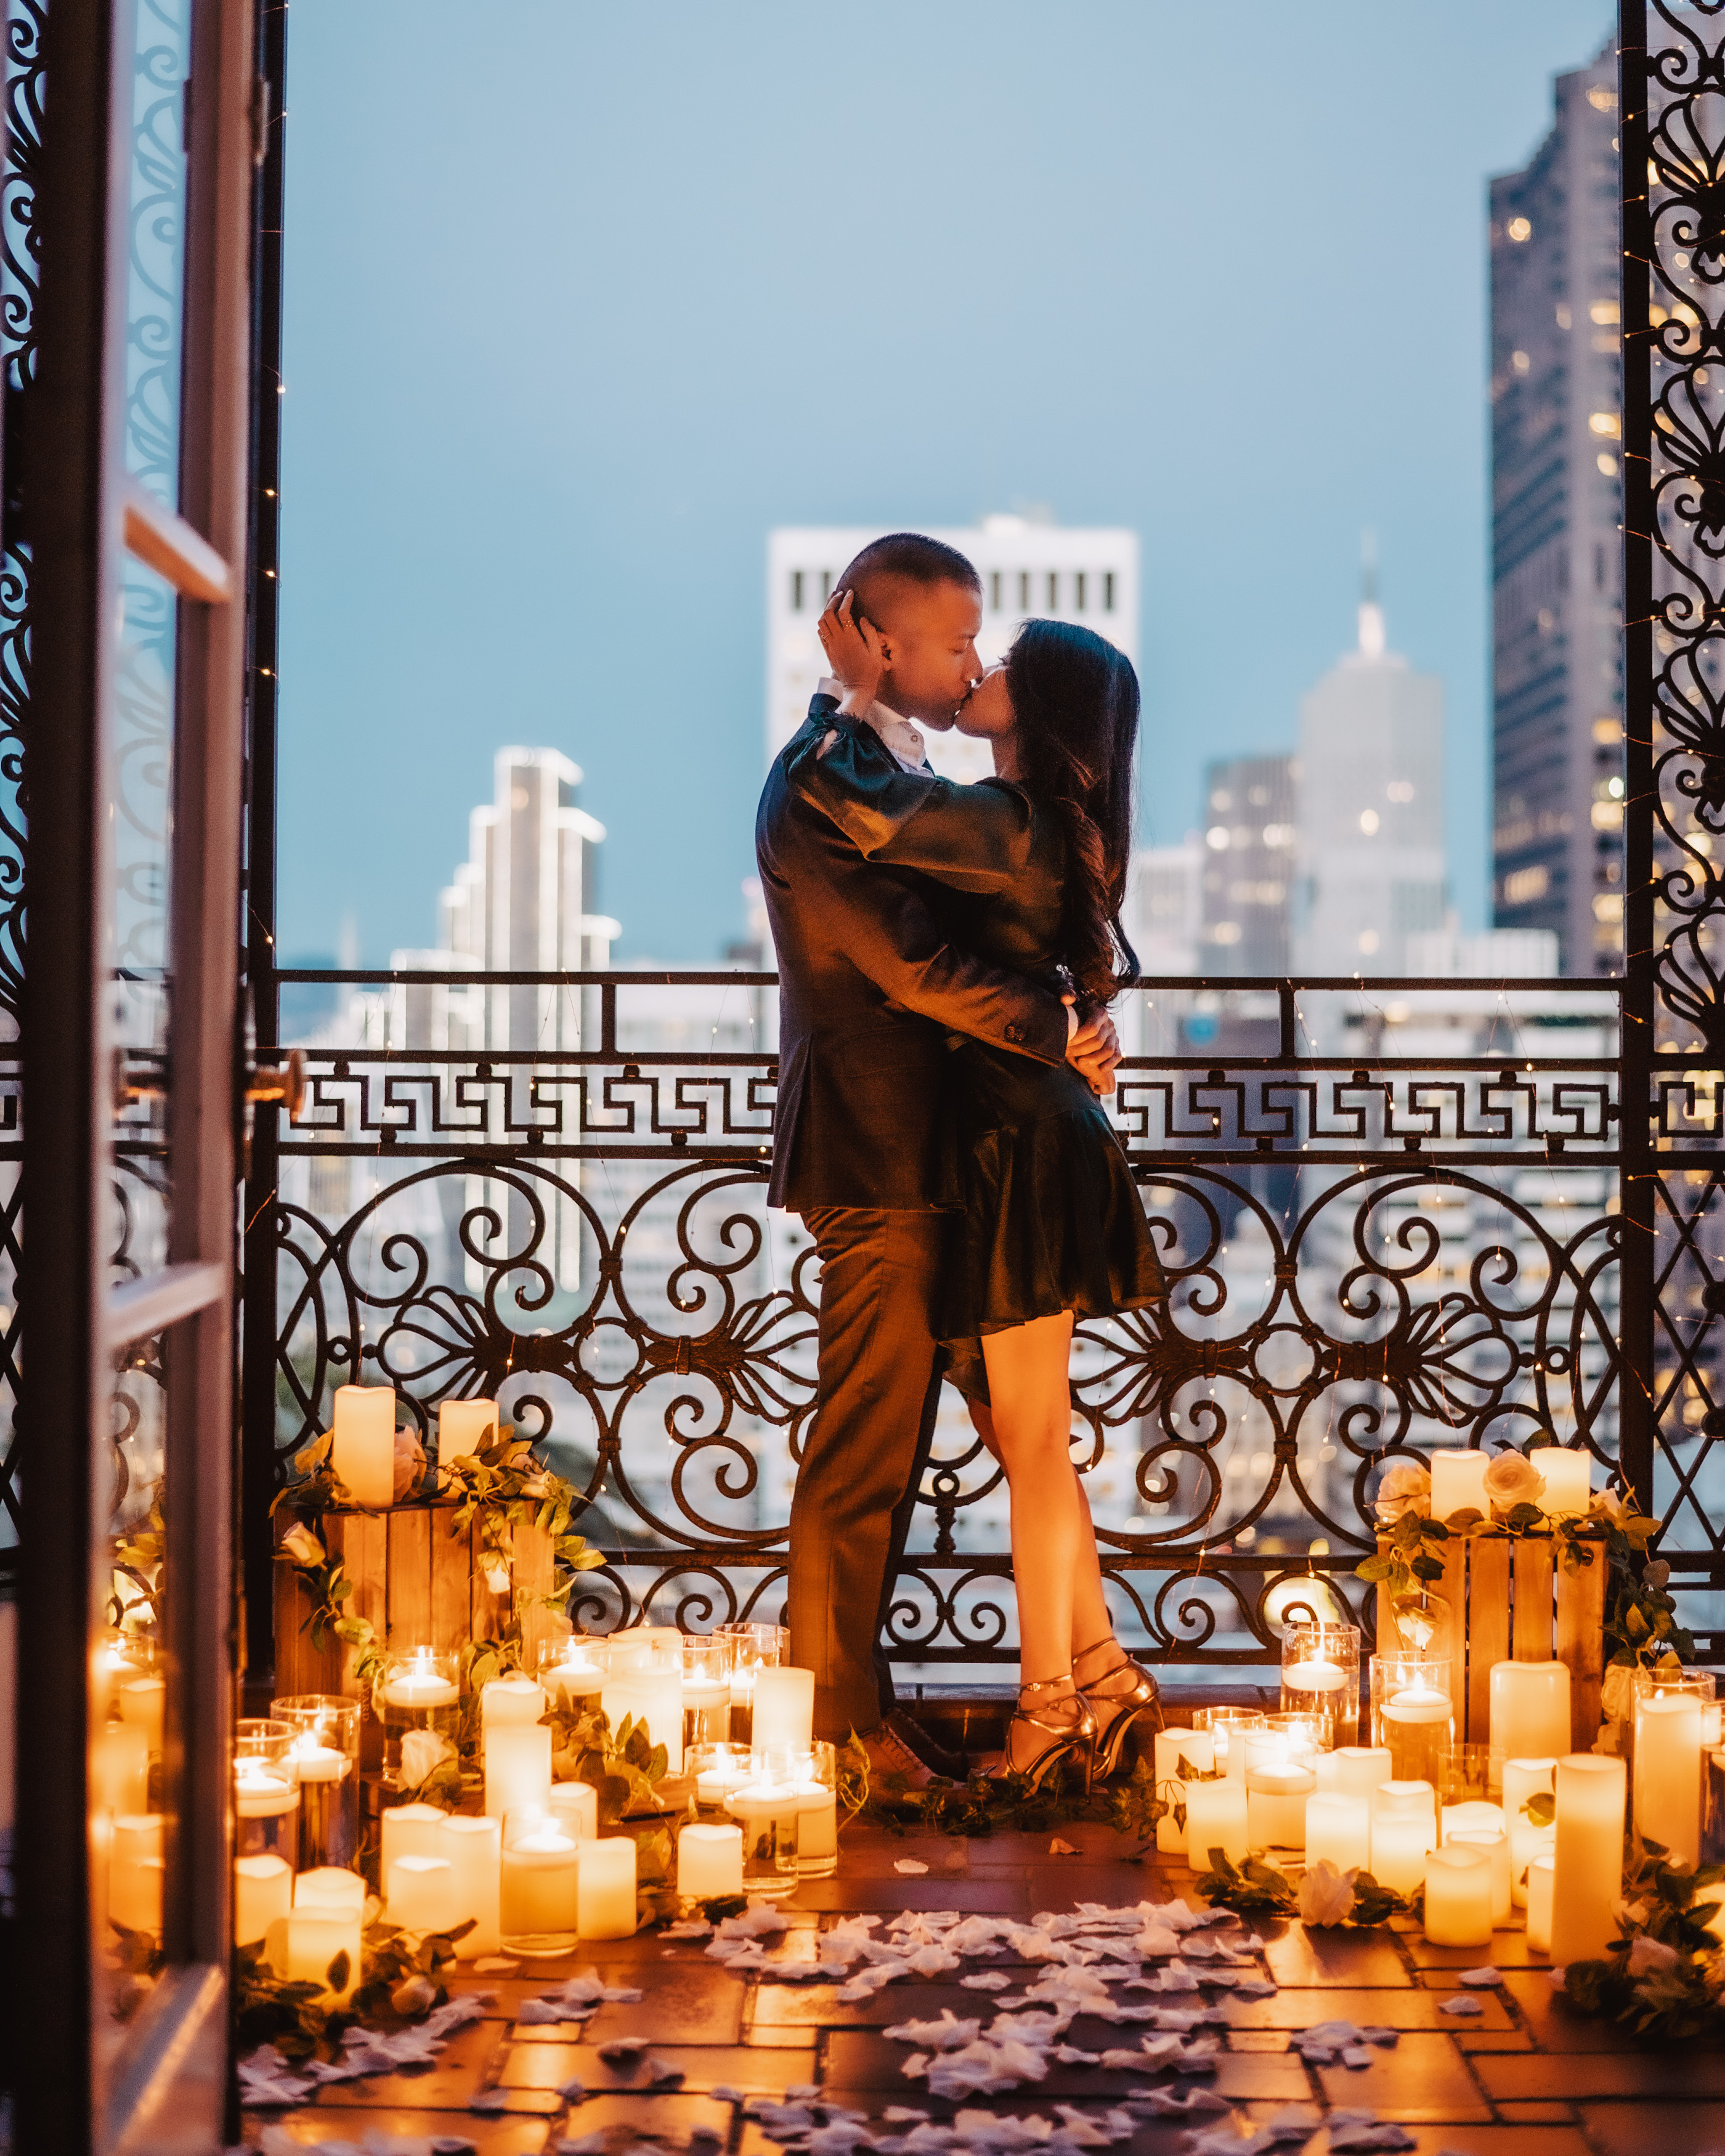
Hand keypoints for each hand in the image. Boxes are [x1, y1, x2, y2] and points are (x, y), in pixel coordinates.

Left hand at [817, 588, 884, 715]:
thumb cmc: (871, 671)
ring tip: (832, 601)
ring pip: (821, 622)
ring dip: (825, 610)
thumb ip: (870, 632)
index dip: (846, 599)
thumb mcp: (876, 651)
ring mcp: (831, 646)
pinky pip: (821, 633)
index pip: (844, 612)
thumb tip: (862, 618)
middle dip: (833, 600)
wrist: (857, 688)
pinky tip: (828, 619)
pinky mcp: (828, 652)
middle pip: (828, 613)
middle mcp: (838, 640)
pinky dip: (823, 623)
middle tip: (838, 593)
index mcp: (851, 638)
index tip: (850, 592)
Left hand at [1064, 998, 1120, 1097]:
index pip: (1091, 1028)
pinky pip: (1117, 1057)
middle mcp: (1109, 1023)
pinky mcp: (1116, 1046)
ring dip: (1093, 1059)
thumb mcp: (1066, 1000)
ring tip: (1079, 1063)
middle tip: (1067, 1054)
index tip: (1066, 1043)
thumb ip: (1065, 994)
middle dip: (1081, 1050)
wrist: (1079, 1023)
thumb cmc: (1071, 1013)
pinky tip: (1100, 1069)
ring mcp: (1114, 1035)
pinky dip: (1109, 1064)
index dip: (1077, 1038)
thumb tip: (1067, 998)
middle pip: (1098, 1041)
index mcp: (1099, 1011)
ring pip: (1108, 1051)